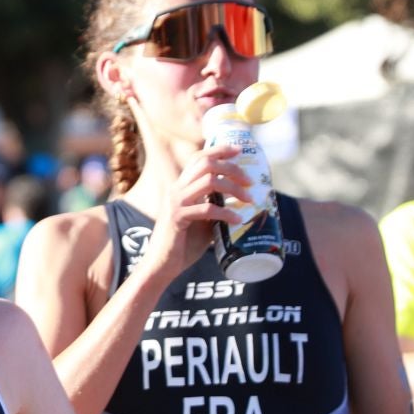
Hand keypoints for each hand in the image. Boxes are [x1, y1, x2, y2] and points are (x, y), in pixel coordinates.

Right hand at [137, 147, 253, 279]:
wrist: (163, 264)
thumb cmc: (183, 244)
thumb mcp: (203, 220)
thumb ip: (216, 207)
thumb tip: (243, 203)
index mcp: (182, 187)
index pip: (199, 158)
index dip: (220, 149)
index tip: (240, 149)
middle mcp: (177, 189)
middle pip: (207, 164)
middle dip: (233, 168)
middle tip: (251, 181)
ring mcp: (176, 202)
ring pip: (209, 181)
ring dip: (234, 188)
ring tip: (249, 200)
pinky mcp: (177, 217)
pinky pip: (206, 209)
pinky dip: (226, 212)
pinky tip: (237, 220)